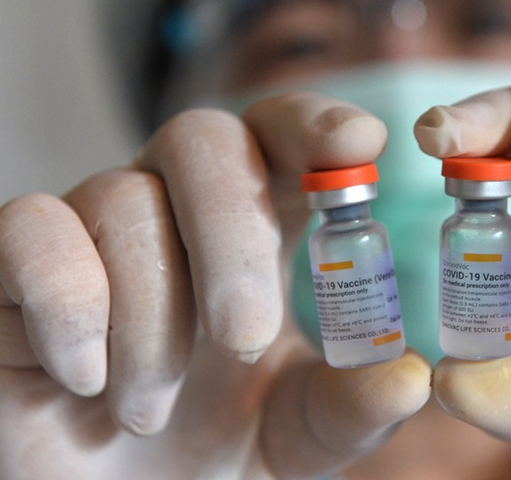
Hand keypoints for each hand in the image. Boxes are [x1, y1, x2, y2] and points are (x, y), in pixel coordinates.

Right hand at [0, 93, 430, 478]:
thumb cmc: (224, 449)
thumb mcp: (303, 431)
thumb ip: (352, 403)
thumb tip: (410, 377)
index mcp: (254, 230)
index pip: (278, 134)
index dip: (314, 124)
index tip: (358, 146)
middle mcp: (174, 213)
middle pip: (200, 139)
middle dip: (232, 236)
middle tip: (243, 336)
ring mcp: (94, 233)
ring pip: (120, 200)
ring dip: (151, 319)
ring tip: (151, 412)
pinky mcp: (16, 269)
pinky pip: (30, 233)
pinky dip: (68, 306)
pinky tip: (86, 379)